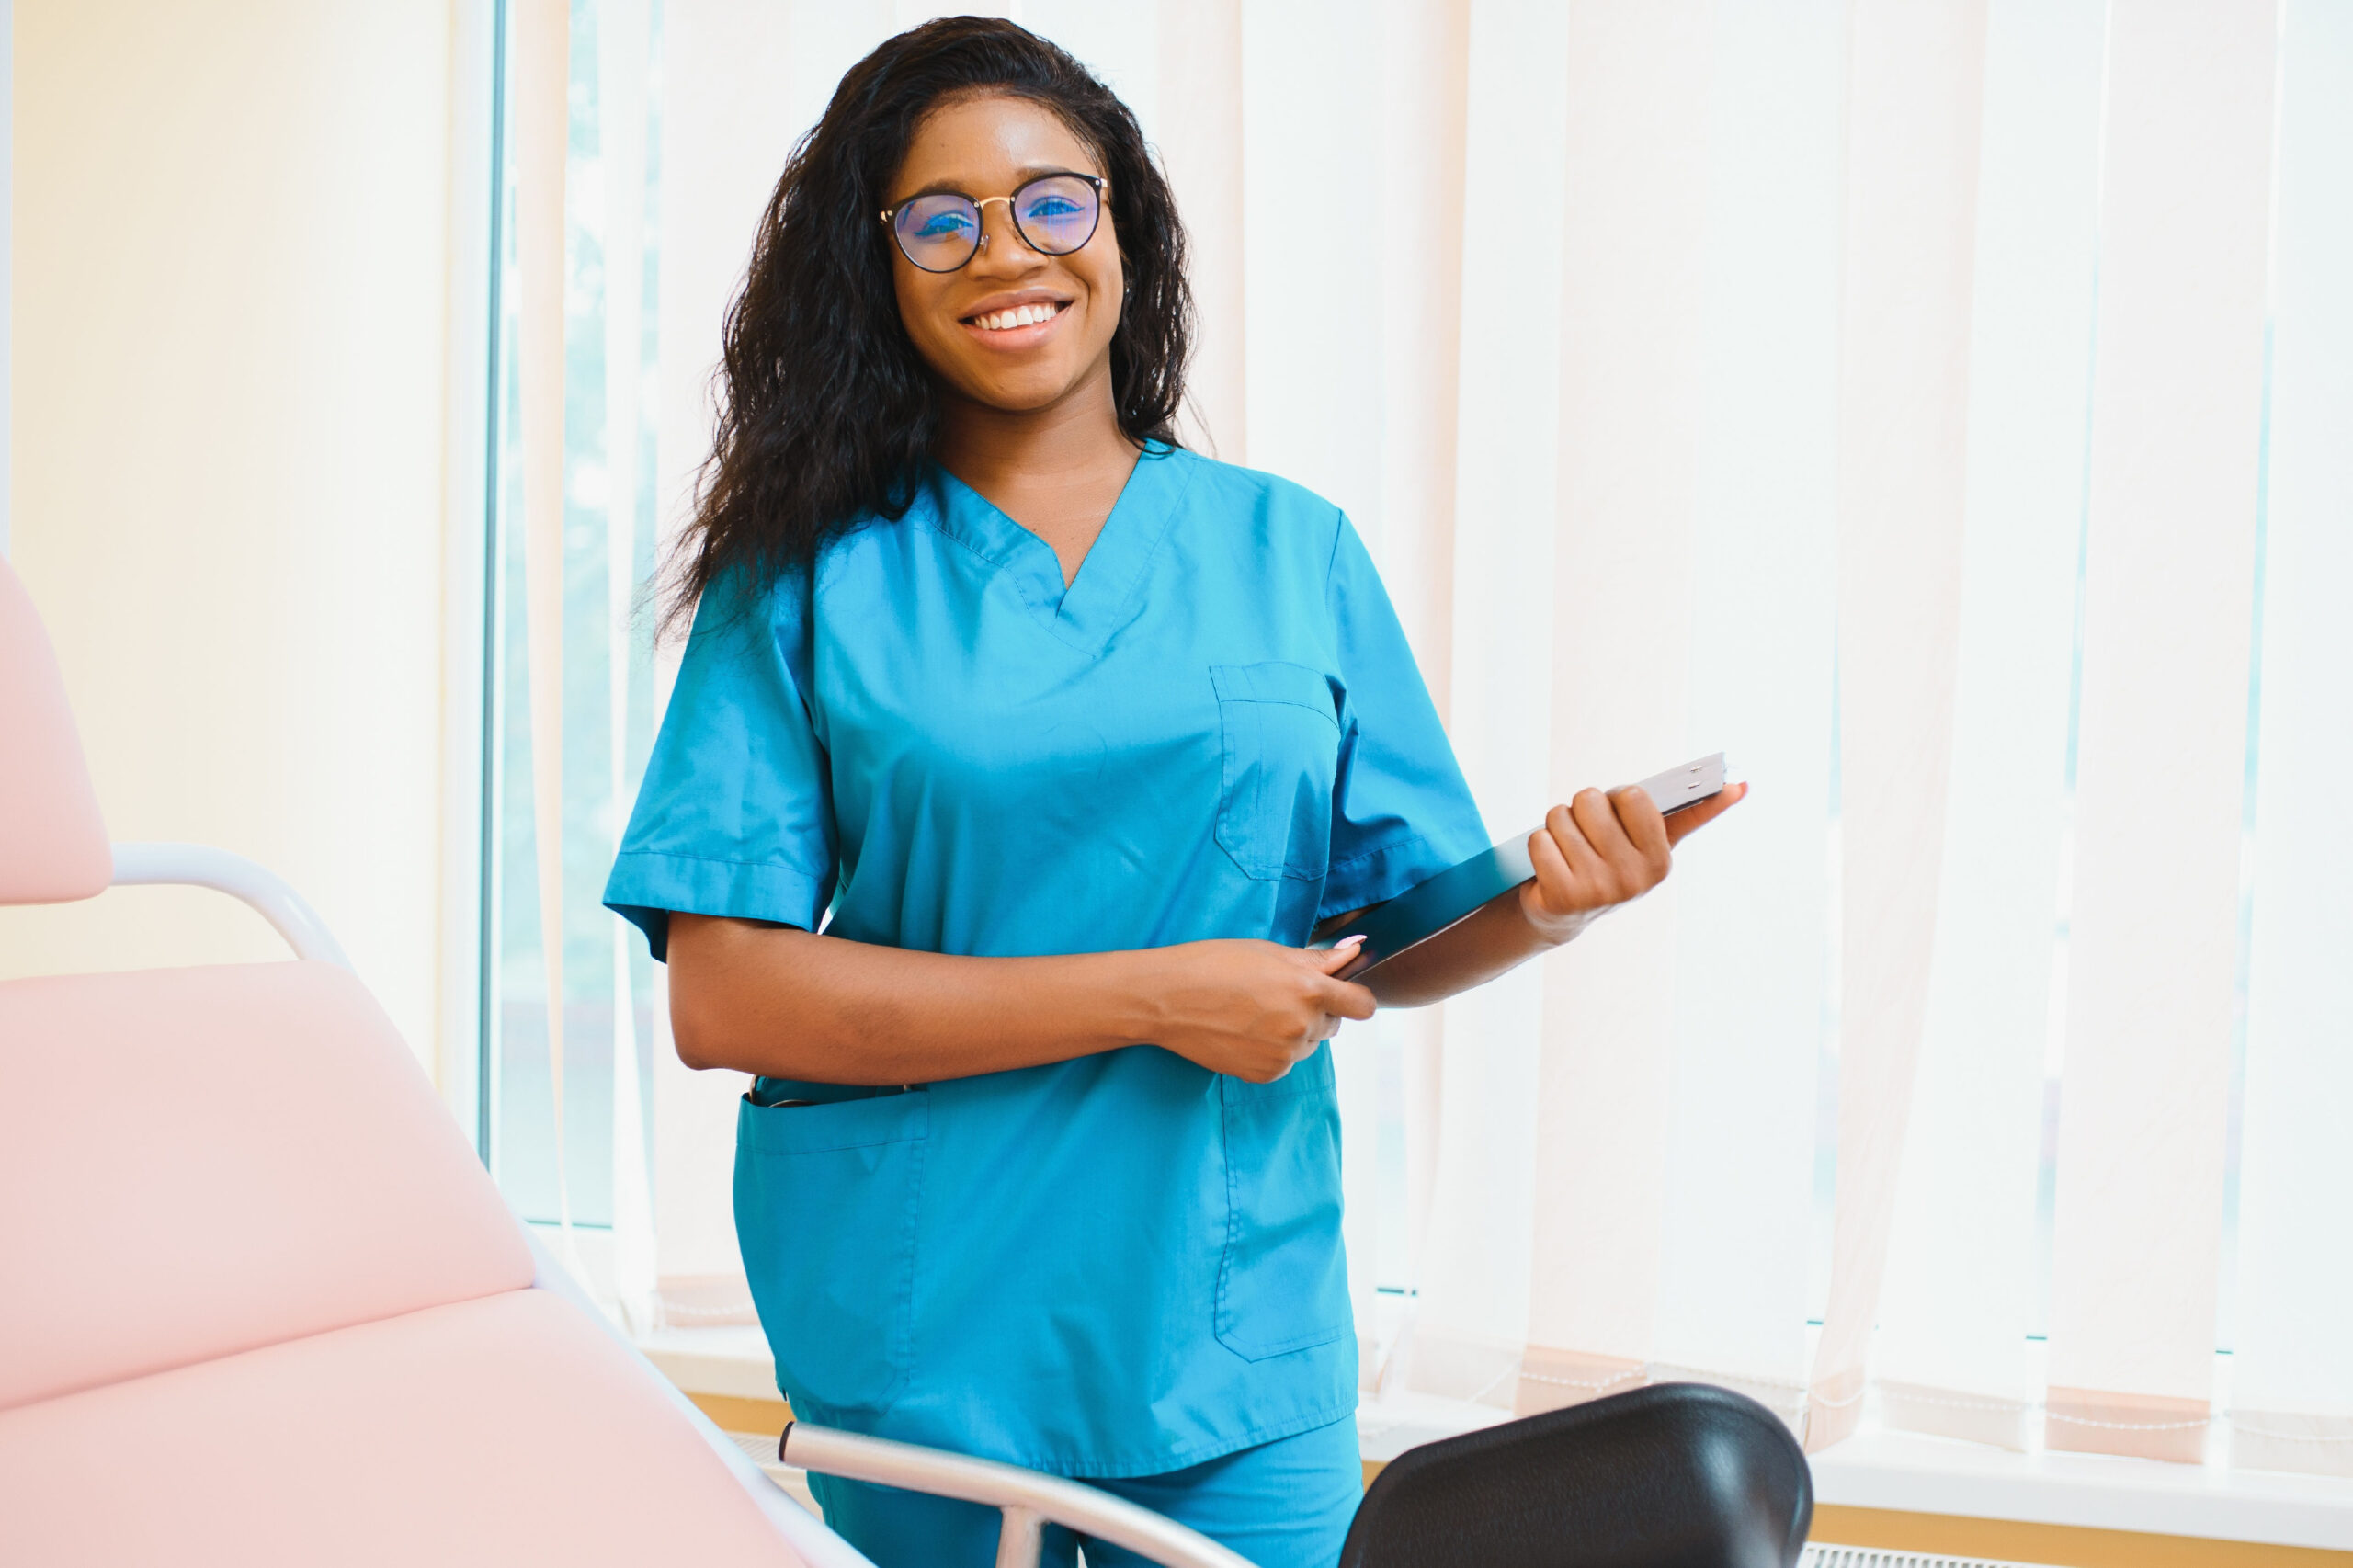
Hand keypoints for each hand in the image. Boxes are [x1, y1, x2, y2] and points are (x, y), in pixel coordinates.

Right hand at [1137, 937, 1375, 1083]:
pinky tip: (1244, 1031)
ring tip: (1254, 1012)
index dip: (1354, 998)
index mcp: (1309, 989)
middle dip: (1316, 1011)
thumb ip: (1319, 959)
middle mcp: (1302, 1025)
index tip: (1342, 994)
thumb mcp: (1271, 952)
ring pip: (1307, 1044)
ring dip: (1293, 1031)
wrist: (1168, 998)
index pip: (1362, 1005)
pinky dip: (1272, 1050)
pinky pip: (1285, 1062)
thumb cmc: (1216, 963)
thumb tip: (1357, 951)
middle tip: (1277, 995)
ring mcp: (1284, 1054)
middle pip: (1333, 1024)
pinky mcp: (1266, 1073)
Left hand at [1519, 781, 1748, 943]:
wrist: (1564, 912)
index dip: (1615, 800)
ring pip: (1560, 817)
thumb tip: (1739, 786)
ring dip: (1557, 828)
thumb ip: (1693, 813)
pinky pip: (1540, 840)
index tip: (1616, 820)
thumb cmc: (1610, 861)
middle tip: (1585, 839)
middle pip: (1590, 800)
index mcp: (1661, 862)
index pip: (1632, 795)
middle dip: (1581, 810)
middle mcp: (1634, 880)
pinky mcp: (1563, 897)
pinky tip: (1550, 867)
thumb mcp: (1649, 840)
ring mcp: (1599, 891)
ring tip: (1567, 853)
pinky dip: (1539, 846)